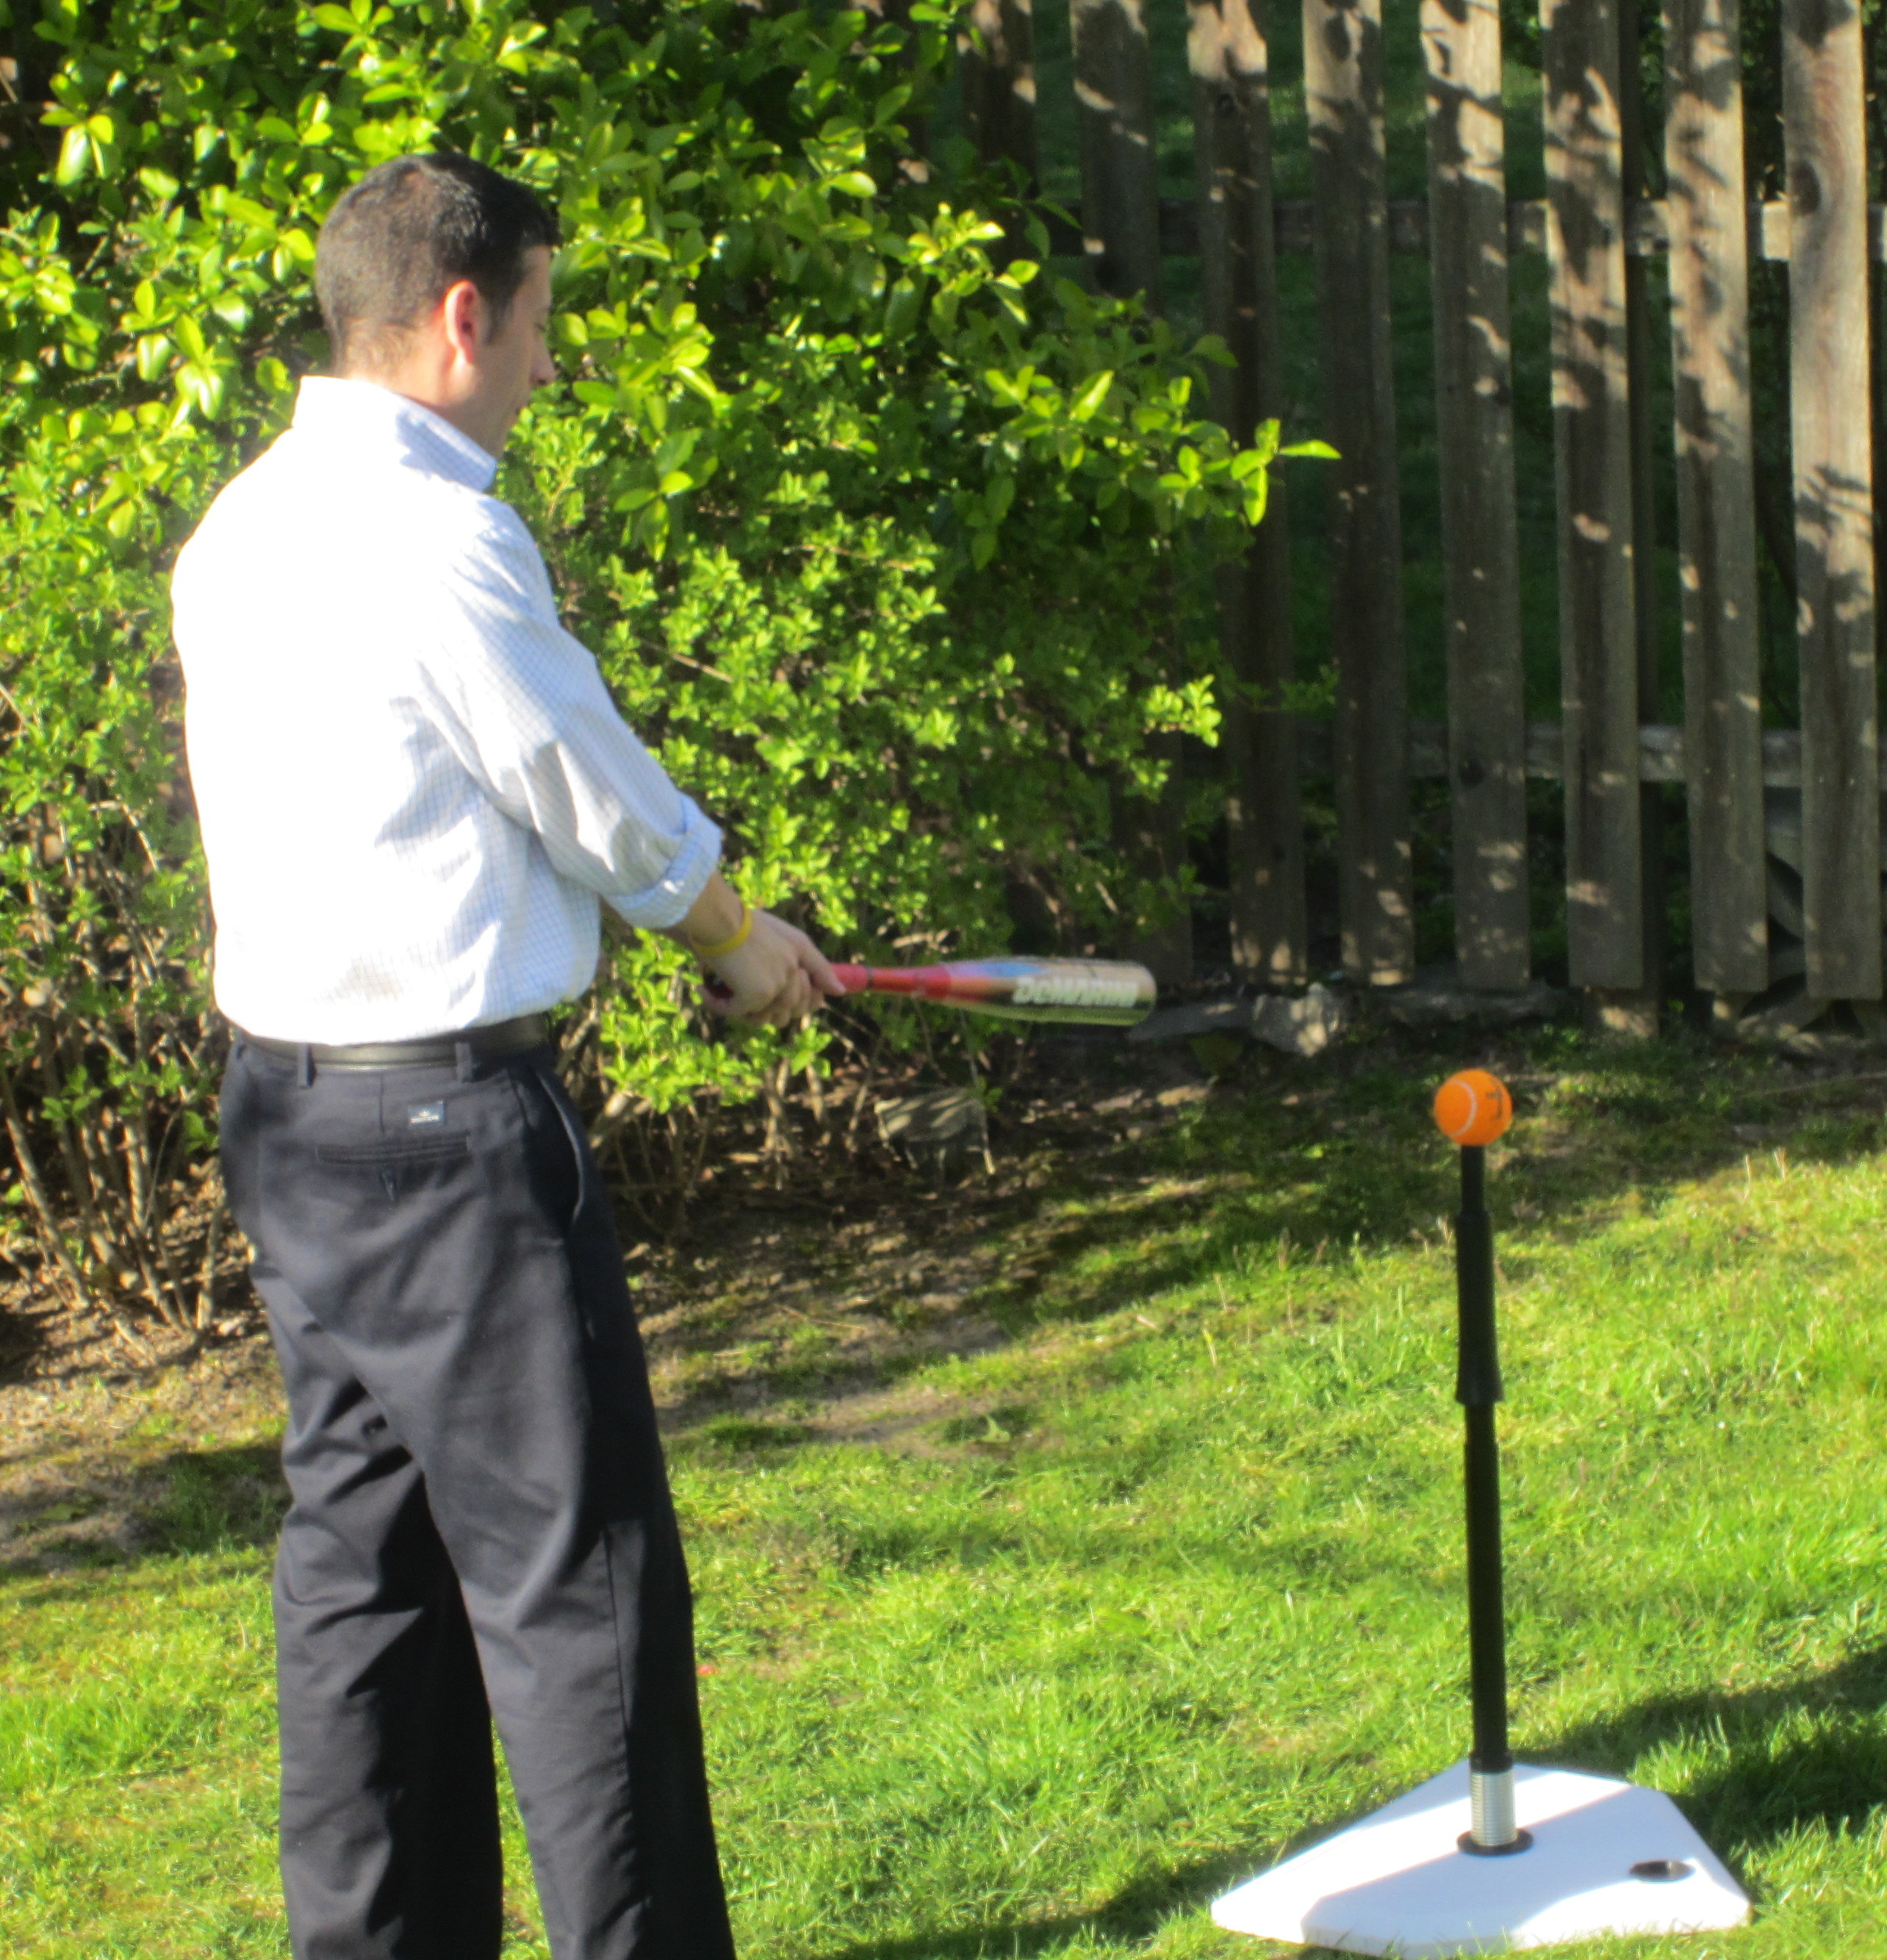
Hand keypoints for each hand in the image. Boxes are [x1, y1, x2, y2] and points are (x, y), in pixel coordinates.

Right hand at [701, 909, 843, 1027]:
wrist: (720, 918)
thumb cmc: (737, 919)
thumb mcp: (772, 930)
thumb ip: (798, 958)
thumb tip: (836, 990)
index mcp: (799, 950)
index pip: (818, 982)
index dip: (808, 999)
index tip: (781, 1003)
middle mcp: (793, 970)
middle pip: (789, 1008)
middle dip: (764, 1008)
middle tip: (737, 997)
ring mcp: (777, 984)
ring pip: (764, 1015)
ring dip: (740, 1008)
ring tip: (719, 994)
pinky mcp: (756, 995)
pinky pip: (738, 1012)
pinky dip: (718, 1004)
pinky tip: (703, 990)